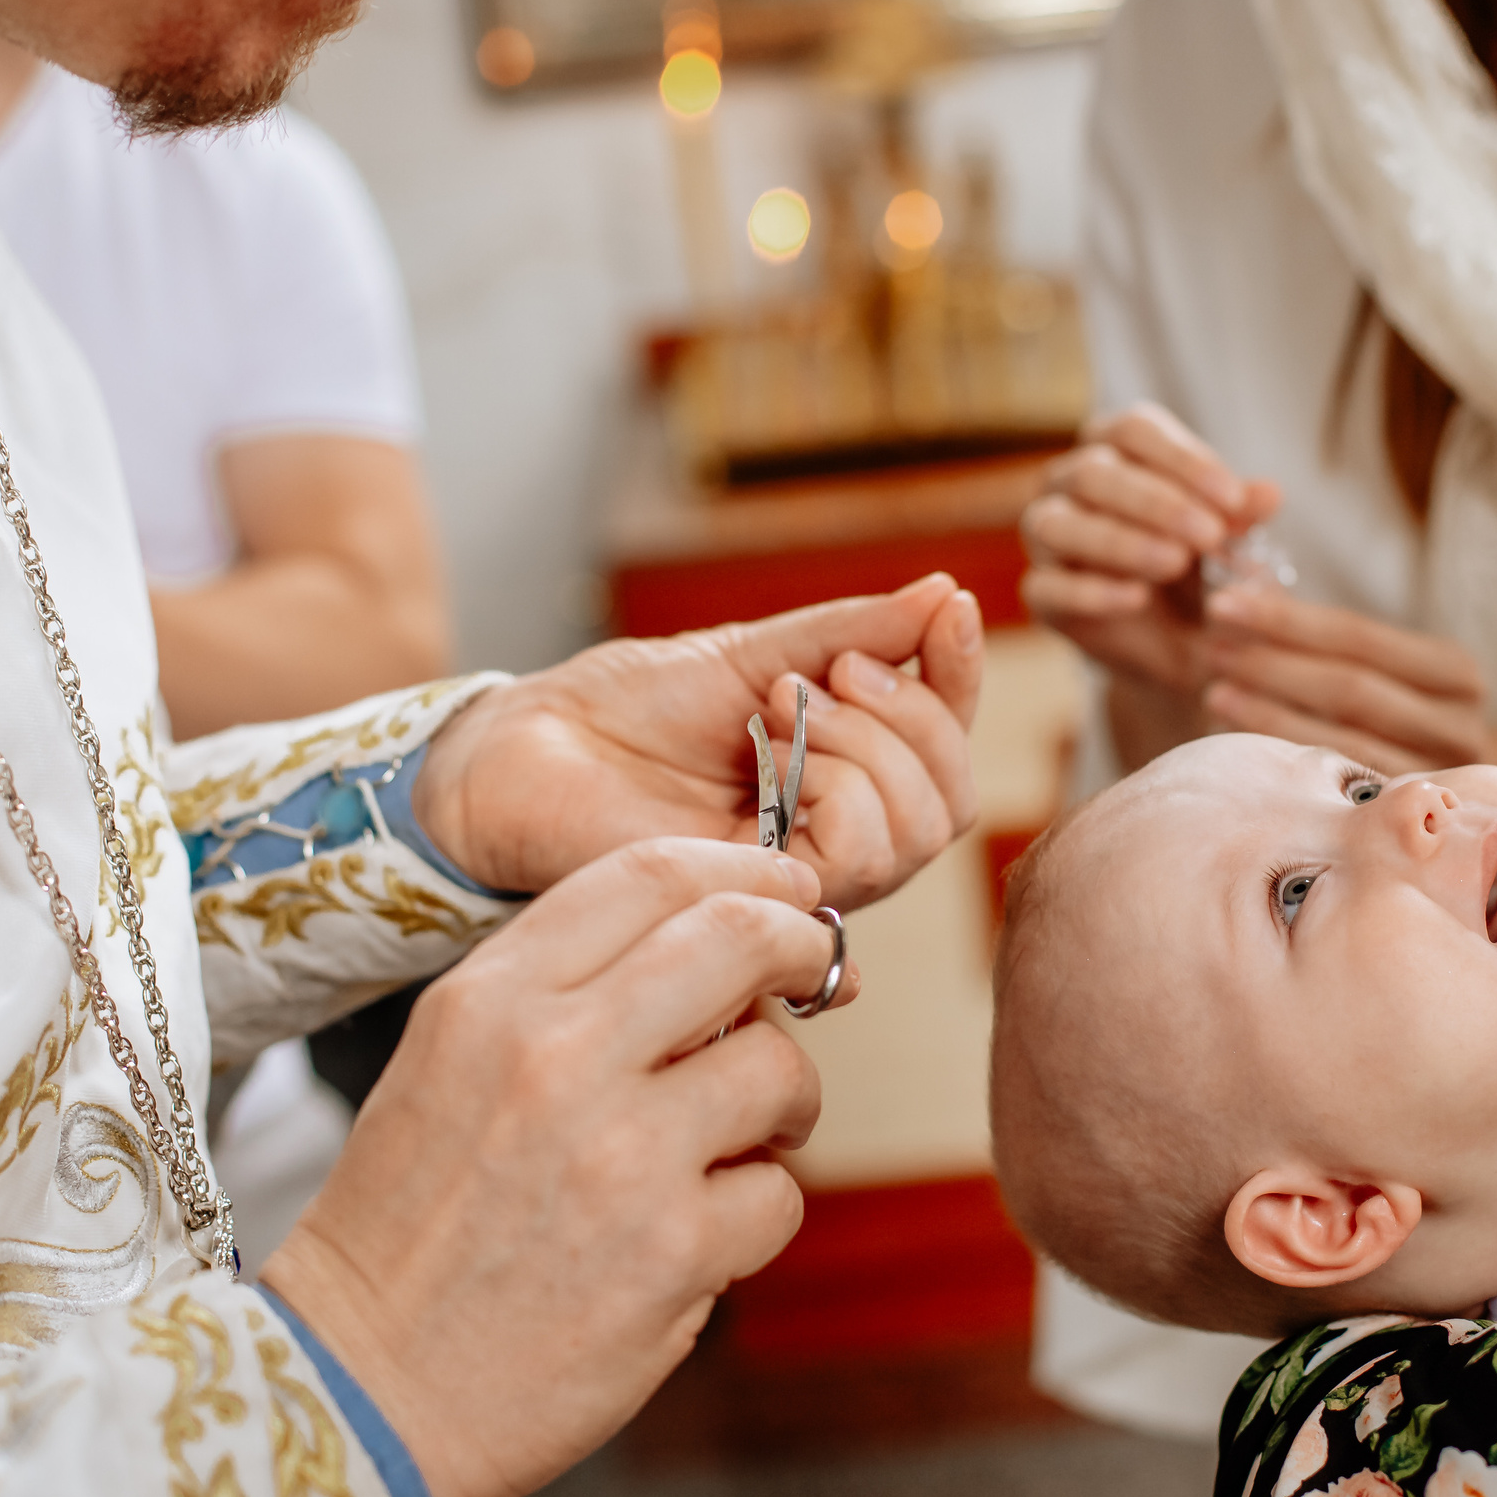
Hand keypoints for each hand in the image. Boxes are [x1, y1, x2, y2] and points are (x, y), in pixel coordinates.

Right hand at [261, 837, 859, 1496]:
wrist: (360, 1388)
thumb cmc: (409, 1226)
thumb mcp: (445, 1063)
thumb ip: (564, 995)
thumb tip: (718, 946)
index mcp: (489, 1001)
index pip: (647, 875)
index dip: (741, 870)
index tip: (783, 892)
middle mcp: (555, 1058)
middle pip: (739, 937)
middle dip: (802, 944)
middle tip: (817, 970)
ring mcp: (622, 1156)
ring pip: (779, 1067)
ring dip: (786, 1098)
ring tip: (746, 1135)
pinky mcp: (674, 1253)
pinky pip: (777, 1194)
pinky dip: (754, 1213)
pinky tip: (699, 1235)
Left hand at [416, 574, 982, 906]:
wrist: (533, 749)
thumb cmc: (625, 706)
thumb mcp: (752, 651)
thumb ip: (851, 633)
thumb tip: (946, 593)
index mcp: (843, 771)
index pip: (946, 742)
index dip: (964, 678)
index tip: (952, 613)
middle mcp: (837, 834)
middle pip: (952, 800)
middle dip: (911, 718)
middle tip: (822, 675)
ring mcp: (805, 873)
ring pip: (919, 834)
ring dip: (867, 748)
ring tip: (782, 710)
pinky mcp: (767, 902)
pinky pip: (858, 859)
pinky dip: (832, 788)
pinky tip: (766, 754)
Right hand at [1019, 404, 1277, 694]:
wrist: (1181, 643)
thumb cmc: (1202, 569)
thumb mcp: (1228, 541)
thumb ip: (1241, 516)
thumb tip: (1269, 494)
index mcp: (1114, 449)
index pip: (1134, 430)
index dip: (1183, 460)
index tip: (1234, 499)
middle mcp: (1069, 483)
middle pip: (1095, 472)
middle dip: (1157, 503)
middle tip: (1210, 535)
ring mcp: (1047, 538)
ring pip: (1059, 524)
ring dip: (1120, 541)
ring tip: (1175, 563)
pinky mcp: (1041, 593)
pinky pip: (1049, 586)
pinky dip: (1092, 591)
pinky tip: (1137, 598)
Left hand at [1202, 582, 1490, 772]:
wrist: (1471, 794)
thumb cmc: (1404, 713)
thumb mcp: (1388, 668)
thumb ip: (1330, 639)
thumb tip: (1245, 586)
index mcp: (1454, 671)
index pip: (1357, 634)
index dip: (1286, 618)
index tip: (1223, 603)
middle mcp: (1456, 722)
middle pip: (1349, 688)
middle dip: (1272, 666)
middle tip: (1212, 649)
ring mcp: (1437, 776)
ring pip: (1340, 739)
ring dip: (1269, 714)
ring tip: (1215, 692)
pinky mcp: (1406, 814)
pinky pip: (1337, 782)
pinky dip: (1286, 757)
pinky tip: (1241, 741)